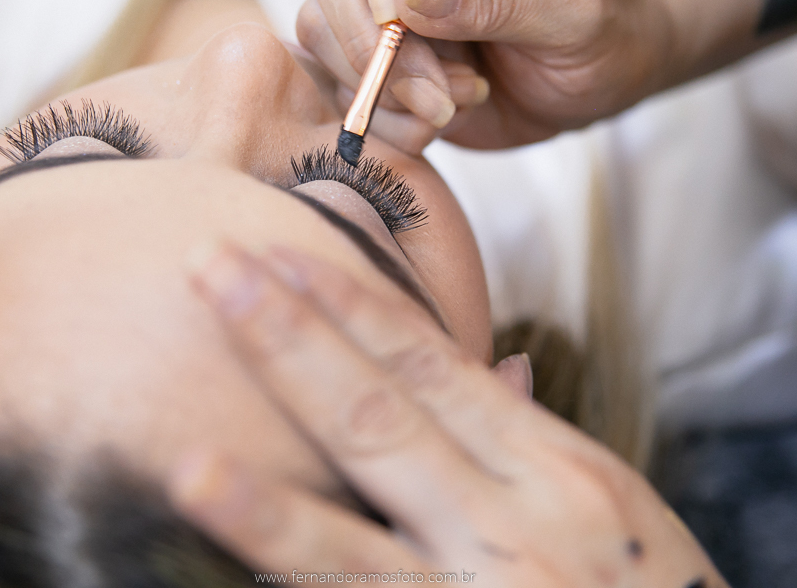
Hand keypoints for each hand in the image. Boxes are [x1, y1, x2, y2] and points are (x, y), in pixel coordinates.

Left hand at [174, 243, 726, 587]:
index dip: (349, 302)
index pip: (431, 364)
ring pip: (352, 551)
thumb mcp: (611, 506)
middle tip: (209, 269)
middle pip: (377, 418)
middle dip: (287, 341)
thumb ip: (535, 440)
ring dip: (265, 509)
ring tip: (185, 461)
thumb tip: (497, 369)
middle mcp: (515, 528)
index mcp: (558, 470)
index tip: (281, 247)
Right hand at [298, 0, 675, 149]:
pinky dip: (381, 111)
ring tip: (459, 97)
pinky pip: (331, 75)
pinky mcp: (365, 41)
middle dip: (377, 37)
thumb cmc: (603, 20)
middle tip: (443, 90)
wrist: (597, 76)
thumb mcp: (576, 7)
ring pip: (320, 19)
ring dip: (385, 82)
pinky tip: (439, 114)